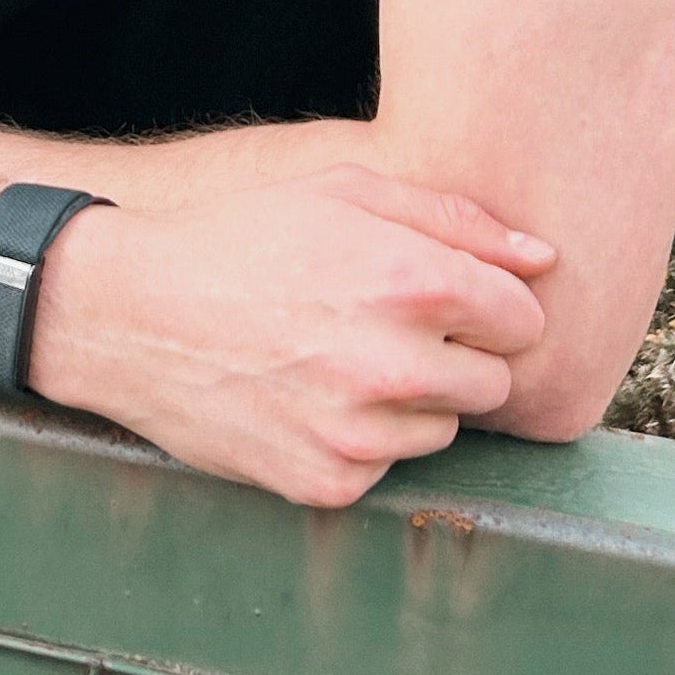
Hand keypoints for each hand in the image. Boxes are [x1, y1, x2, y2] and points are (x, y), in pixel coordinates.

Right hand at [24, 162, 554, 505]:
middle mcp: (397, 362)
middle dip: (455, 353)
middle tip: (384, 325)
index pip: (523, 316)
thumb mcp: (342, 191)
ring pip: (444, 429)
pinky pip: (387, 468)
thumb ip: (456, 220)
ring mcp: (363, 433)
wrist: (130, 310)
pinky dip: (361, 440)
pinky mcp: (329, 483)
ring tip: (338, 357)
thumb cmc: (242, 237)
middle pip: (494, 381)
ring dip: (411, 400)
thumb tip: (544, 260)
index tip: (441, 292)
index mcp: (413, 279)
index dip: (486, 301)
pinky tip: (308, 396)